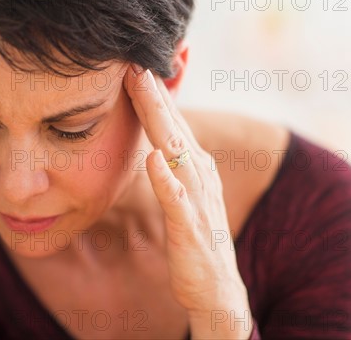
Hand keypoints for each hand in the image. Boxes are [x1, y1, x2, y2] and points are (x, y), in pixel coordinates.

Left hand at [123, 65, 251, 336]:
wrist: (215, 288)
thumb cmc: (194, 237)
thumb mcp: (182, 193)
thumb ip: (171, 164)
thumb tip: (154, 139)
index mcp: (194, 166)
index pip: (173, 123)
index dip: (156, 94)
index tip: (135, 65)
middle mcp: (200, 176)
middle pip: (174, 128)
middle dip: (155, 94)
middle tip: (135, 63)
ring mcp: (197, 201)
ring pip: (176, 153)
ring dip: (159, 122)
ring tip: (143, 92)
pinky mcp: (190, 228)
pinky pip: (177, 201)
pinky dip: (166, 180)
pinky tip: (154, 160)